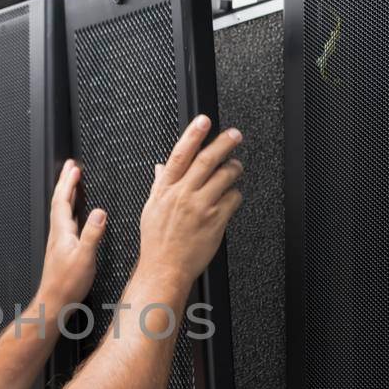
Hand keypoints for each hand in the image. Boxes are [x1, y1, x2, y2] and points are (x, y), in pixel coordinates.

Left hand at [37, 158, 107, 311]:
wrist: (54, 303)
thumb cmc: (67, 285)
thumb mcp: (85, 257)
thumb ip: (93, 234)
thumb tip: (100, 211)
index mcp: (62, 232)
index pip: (62, 200)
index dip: (68, 183)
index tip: (73, 168)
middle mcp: (58, 235)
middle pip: (59, 202)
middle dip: (65, 183)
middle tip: (70, 168)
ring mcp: (59, 242)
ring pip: (62, 211)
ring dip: (67, 195)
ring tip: (73, 184)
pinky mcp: (62, 250)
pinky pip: (66, 222)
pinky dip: (71, 211)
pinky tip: (77, 215)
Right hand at [137, 115, 243, 289]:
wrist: (165, 268)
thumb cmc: (157, 242)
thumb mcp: (151, 208)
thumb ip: (159, 184)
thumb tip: (161, 167)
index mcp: (164, 190)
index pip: (179, 155)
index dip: (192, 134)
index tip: (203, 120)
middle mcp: (182, 195)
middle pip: (206, 161)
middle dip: (223, 143)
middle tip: (235, 134)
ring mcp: (200, 208)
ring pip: (224, 177)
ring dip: (234, 168)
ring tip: (236, 166)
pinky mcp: (215, 221)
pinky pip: (232, 199)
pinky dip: (236, 194)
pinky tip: (233, 196)